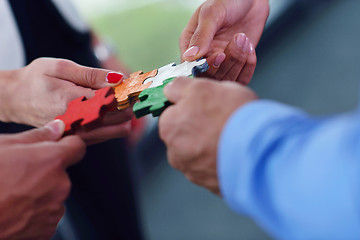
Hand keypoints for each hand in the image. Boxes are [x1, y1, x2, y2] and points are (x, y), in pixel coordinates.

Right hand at [0, 58, 132, 143]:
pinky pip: (105, 135)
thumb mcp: (61, 67)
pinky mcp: (77, 139)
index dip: (128, 92)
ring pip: (115, 129)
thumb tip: (119, 78)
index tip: (136, 85)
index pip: (112, 100)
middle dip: (130, 104)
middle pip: (118, 117)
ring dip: (126, 116)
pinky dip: (115, 125)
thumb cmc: (37, 78)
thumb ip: (92, 75)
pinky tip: (117, 115)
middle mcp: (76, 121)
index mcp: (72, 101)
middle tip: (134, 93)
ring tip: (128, 103)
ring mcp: (77, 133)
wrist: (15, 99)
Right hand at [0, 120, 85, 238]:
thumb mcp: (3, 146)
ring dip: (39, 193)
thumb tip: (57, 127)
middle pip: (61, 173)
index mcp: (52, 161)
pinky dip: (33, 213)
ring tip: (10, 194)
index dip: (67, 145)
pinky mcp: (45, 231)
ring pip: (53, 194)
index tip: (58, 146)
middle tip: (17, 174)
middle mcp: (60, 185)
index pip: (77, 147)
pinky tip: (12, 210)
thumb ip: (37, 136)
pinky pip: (45, 215)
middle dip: (45, 171)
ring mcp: (54, 211)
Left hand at [159, 77, 256, 193]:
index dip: (191, 107)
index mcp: (169, 127)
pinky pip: (213, 168)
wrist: (259, 148)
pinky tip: (234, 151)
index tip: (206, 106)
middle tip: (221, 120)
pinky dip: (221, 160)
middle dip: (200, 128)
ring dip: (210, 146)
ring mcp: (193, 171)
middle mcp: (175, 152)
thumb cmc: (232, 116)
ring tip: (230, 136)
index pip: (173, 113)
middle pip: (185, 135)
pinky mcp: (210, 184)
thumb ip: (180, 87)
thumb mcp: (202, 87)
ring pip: (199, 153)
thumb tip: (172, 89)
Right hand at [181, 0, 268, 83]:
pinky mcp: (235, 67)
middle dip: (227, 62)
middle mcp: (203, 57)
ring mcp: (220, 64)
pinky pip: (240, 79)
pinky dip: (248, 67)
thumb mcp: (212, 14)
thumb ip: (201, 35)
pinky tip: (250, 49)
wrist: (251, 0)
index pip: (191, 67)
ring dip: (239, 61)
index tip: (220, 55)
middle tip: (237, 42)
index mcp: (189, 45)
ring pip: (226, 79)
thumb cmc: (228, 1)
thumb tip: (190, 57)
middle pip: (210, 76)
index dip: (206, 66)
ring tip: (244, 40)